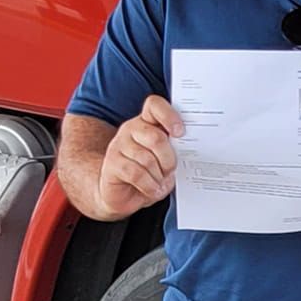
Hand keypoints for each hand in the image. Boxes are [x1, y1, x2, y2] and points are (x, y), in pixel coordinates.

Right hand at [98, 94, 184, 217]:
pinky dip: (149, 185)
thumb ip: (174, 151)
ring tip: (159, 183)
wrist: (122, 195)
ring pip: (147, 159)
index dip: (169, 116)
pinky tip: (151, 189)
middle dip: (169, 160)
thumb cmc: (148, 176)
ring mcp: (119, 145)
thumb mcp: (165, 162)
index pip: (154, 105)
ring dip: (159, 177)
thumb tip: (188, 153)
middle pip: (156, 138)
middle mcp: (131, 129)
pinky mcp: (112, 163)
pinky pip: (136, 173)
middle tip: (169, 171)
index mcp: (147, 123)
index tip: (180, 132)